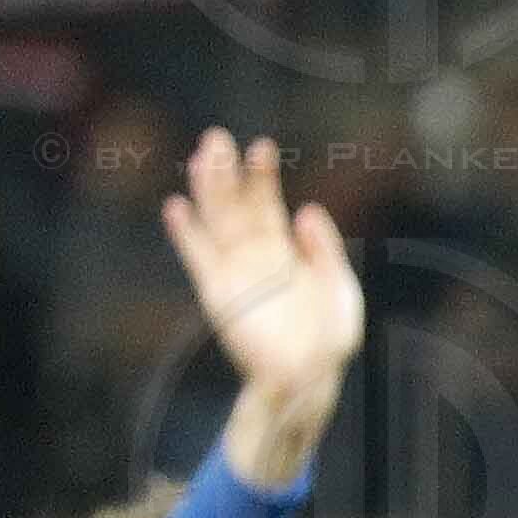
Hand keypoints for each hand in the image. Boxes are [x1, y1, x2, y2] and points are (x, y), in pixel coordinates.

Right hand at [162, 128, 359, 485]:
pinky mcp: (217, 293)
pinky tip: (176, 206)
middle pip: (236, 206)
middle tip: (217, 137)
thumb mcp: (341, 290)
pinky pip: (197, 258)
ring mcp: (234, 272)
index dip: (263, 176)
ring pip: (215, 222)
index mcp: (285, 253)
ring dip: (206, 191)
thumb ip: (326, 251)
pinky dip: (186, 234)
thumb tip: (308, 209)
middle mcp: (255, 257)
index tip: (262, 147)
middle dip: (227, 173)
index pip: (268, 205)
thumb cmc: (329, 340)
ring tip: (202, 158)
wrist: (309, 380)